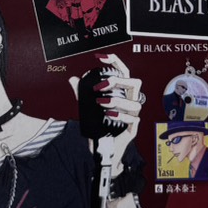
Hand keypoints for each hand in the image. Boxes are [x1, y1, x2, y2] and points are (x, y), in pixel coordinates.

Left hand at [69, 54, 143, 171]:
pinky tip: (109, 116)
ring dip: (117, 101)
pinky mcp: (132, 129)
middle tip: (101, 86)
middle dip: (118, 81)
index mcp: (122, 92)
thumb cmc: (99, 125)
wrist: (102, 149)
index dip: (115, 62)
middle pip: (135, 83)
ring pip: (135, 102)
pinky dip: (121, 116)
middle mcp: (130, 101)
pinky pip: (133, 120)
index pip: (124, 72)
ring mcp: (133, 115)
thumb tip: (73, 79)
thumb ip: (82, 93)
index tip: (100, 58)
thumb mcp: (89, 107)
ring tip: (101, 104)